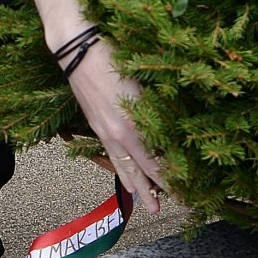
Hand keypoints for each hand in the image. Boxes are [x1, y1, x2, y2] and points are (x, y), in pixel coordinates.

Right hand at [30, 0, 165, 214]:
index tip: (182, 193)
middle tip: (162, 210)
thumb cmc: (112, 56)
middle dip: (151, 190)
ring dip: (134, 185)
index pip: (154, 161)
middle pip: (137, 170)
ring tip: (145, 203)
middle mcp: (117, 133)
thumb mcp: (140, 83)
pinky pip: (109, 154)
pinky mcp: (94, 123)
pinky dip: (118, 168)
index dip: (168, 179)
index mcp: (131, 124)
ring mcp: (103, 130)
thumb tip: (172, 128)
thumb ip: (154, 108)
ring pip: (120, 165)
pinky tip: (123, 176)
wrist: (75, 47)